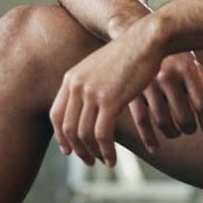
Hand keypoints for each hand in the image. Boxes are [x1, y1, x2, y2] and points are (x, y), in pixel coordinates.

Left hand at [51, 18, 202, 166]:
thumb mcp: (100, 68)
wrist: (145, 40)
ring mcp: (92, 93)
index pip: (56, 114)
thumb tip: (87, 104)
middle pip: (68, 128)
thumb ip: (89, 84)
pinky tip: (113, 159)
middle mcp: (77, 86)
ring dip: (94, 153)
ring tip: (105, 162)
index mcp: (72, 78)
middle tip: (89, 161)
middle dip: (78, 149)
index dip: (61, 136)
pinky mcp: (110, 100)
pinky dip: (106, 151)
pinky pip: (102, 134)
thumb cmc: (129, 55)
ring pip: (84, 134)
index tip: (69, 150)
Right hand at [126, 50, 202, 154]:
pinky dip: (149, 139)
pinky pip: (142, 121)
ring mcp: (146, 84)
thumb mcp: (193, 68)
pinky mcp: (130, 91)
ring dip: (173, 133)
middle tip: (191, 129)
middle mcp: (167, 74)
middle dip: (190, 128)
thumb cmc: (173, 56)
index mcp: (187, 67)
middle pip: (184, 117)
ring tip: (177, 132)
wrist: (138, 34)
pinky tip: (156, 148)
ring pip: (163, 122)